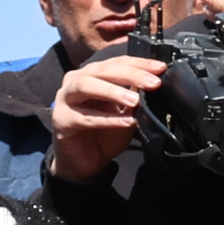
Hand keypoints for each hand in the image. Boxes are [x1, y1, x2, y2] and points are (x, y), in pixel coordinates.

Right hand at [47, 50, 167, 181]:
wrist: (87, 162)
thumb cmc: (106, 133)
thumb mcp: (125, 112)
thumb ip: (136, 97)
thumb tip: (155, 83)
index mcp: (92, 75)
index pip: (116, 62)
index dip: (138, 63)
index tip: (161, 67)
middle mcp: (76, 82)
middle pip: (102, 70)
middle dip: (130, 74)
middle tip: (154, 83)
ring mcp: (65, 100)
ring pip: (86, 86)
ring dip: (113, 91)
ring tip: (135, 100)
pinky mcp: (62, 120)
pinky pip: (84, 117)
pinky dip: (106, 119)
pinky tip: (126, 122)